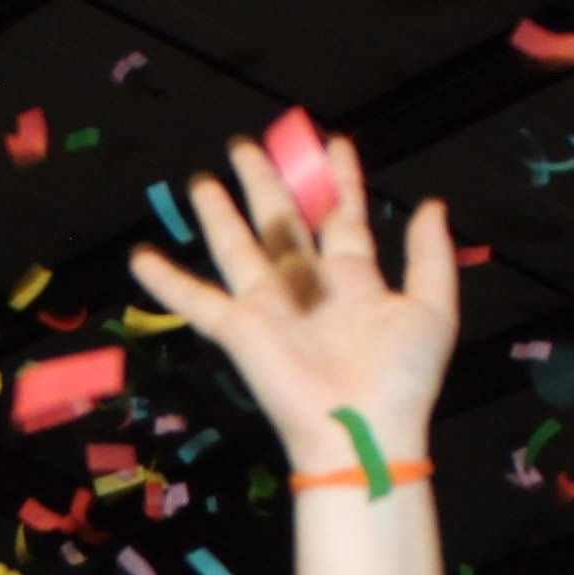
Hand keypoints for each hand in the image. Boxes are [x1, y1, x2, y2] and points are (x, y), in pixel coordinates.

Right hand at [129, 127, 456, 472]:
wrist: (362, 432)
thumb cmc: (400, 377)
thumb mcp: (432, 310)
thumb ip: (430, 257)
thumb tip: (430, 205)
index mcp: (354, 281)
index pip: (341, 218)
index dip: (338, 180)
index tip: (331, 142)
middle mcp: (307, 288)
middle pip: (281, 224)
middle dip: (266, 184)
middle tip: (247, 146)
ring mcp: (270, 308)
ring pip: (238, 248)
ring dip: (219, 214)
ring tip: (202, 180)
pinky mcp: (239, 330)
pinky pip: (197, 300)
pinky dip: (166, 282)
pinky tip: (141, 258)